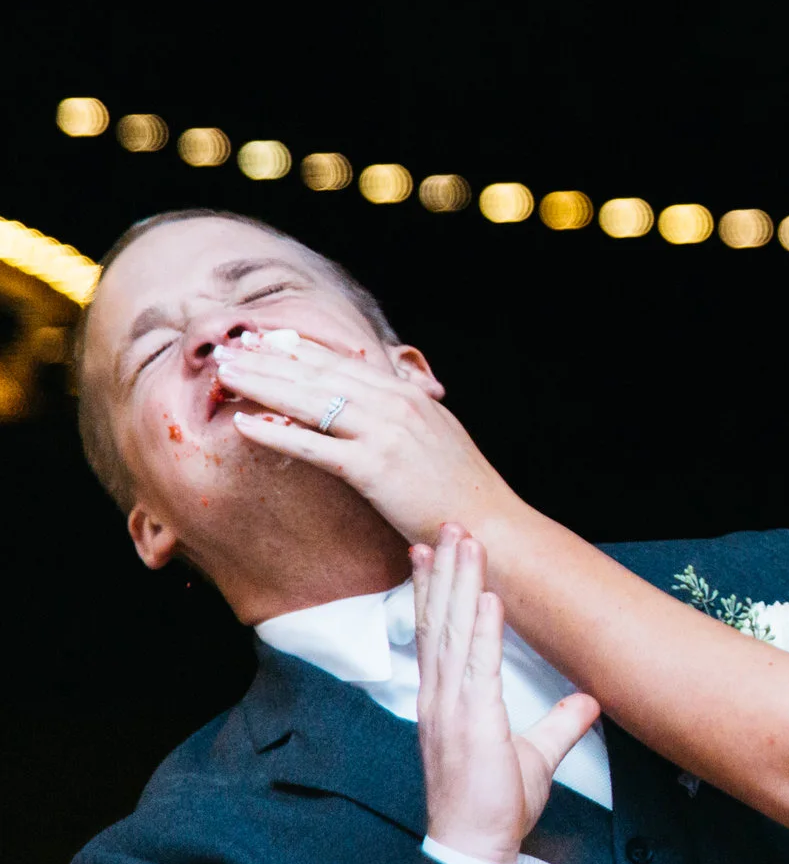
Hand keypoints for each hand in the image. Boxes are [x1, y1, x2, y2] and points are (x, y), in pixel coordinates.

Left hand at [219, 333, 518, 544]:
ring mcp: (384, 434)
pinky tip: (243, 424)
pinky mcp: (374, 468)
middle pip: (318, 373)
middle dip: (267, 358)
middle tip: (225, 347)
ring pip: (309, 400)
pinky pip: (312, 446)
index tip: (259, 340)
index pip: (341, 361)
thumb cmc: (461, 488)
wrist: (490, 523)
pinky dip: (275, 433)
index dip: (296, 349)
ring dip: (261, 384)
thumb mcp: (435, 435)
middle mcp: (395, 404)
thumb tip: (376, 401)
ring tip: (223, 374)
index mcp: (408, 394)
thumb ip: (403, 412)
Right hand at [412, 527, 599, 863]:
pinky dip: (484, 632)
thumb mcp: (536, 756)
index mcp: (448, 701)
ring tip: (463, 541)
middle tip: (448, 525)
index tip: (437, 551)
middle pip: (441, 621)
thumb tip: (587, 701)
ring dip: (460, 585)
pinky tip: (490, 600)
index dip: (438, 590)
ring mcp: (451, 709)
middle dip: (446, 571)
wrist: (475, 847)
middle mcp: (442, 698)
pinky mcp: (472, 725)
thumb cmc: (495, 806)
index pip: (440, 633)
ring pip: (454, 634)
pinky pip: (477, 669)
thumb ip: (560, 724)